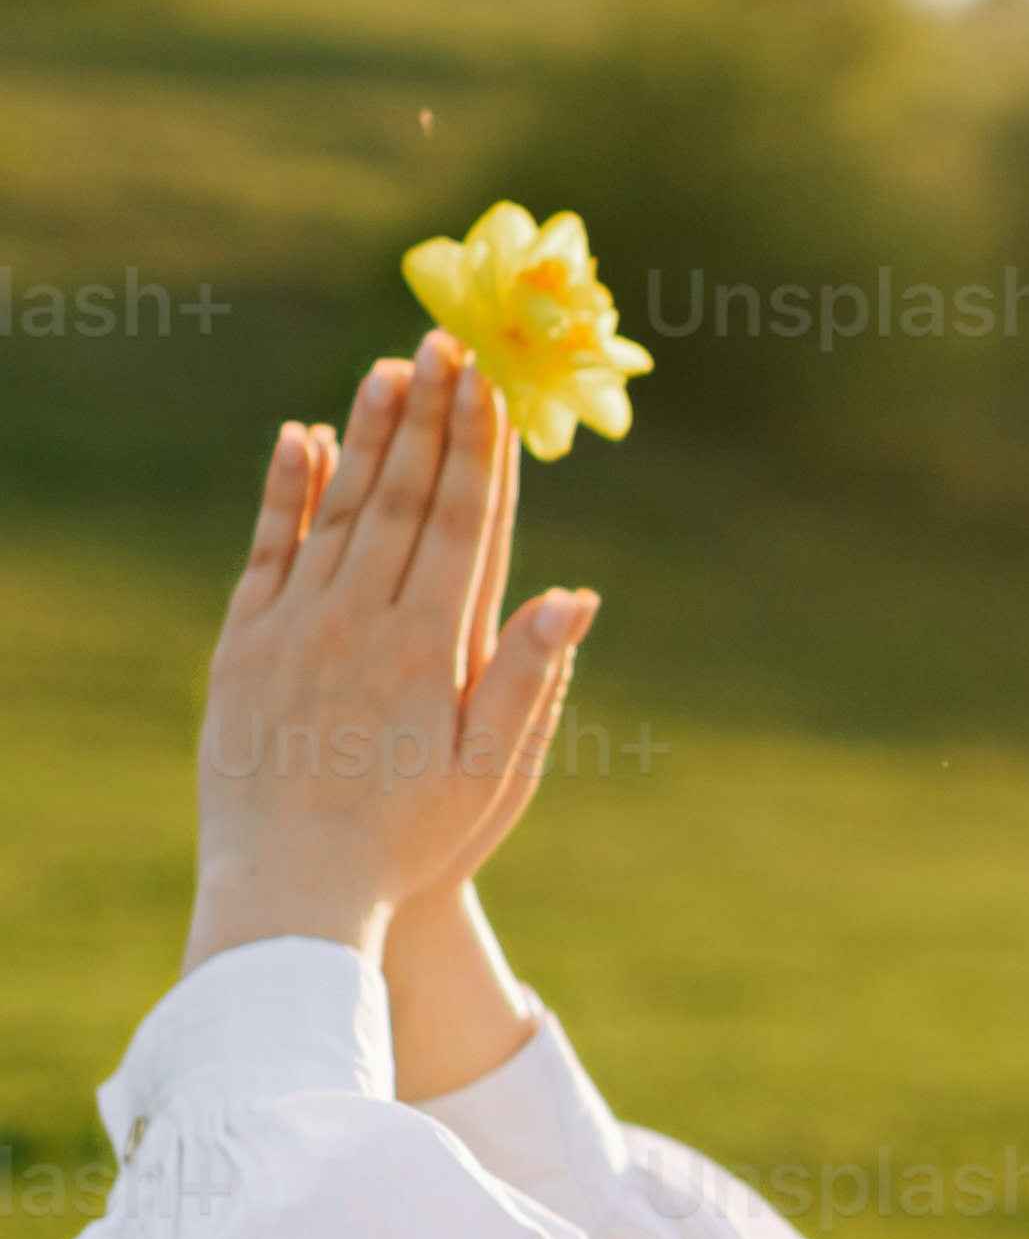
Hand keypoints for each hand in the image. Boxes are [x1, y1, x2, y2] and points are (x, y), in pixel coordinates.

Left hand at [186, 347, 595, 984]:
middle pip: (403, 500)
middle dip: (432, 418)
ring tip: (392, 369)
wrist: (291, 894)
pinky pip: (268, 551)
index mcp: (430, 651)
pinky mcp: (244, 646)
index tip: (493, 386)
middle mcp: (360, 625)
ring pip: (339, 511)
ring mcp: (295, 629)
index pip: (462, 526)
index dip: (481, 450)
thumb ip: (529, 678)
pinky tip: (305, 439)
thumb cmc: (412, 842)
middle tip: (448, 345)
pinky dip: (286, 492)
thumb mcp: (493, 772)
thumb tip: (574, 594)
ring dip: (370, 435)